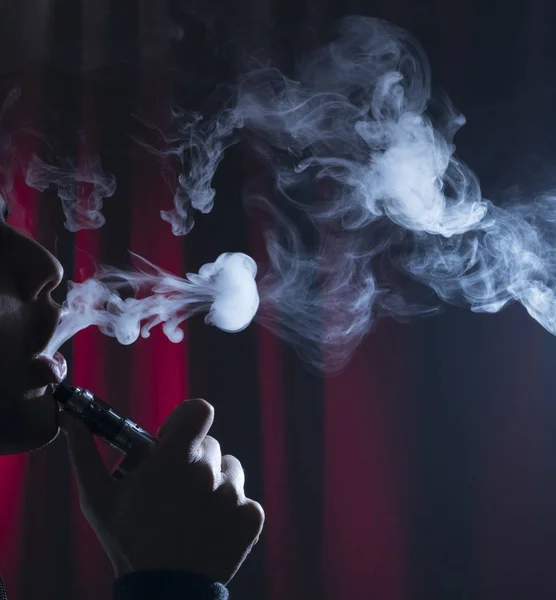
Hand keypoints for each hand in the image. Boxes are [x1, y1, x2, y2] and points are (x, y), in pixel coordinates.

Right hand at [58, 399, 264, 584]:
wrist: (164, 594)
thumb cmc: (127, 542)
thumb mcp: (98, 498)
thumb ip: (85, 453)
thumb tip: (69, 420)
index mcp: (176, 459)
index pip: (199, 410)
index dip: (186, 418)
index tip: (173, 438)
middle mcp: (210, 472)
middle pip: (210, 445)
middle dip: (193, 459)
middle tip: (174, 486)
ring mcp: (234, 495)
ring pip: (230, 470)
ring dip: (215, 482)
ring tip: (192, 510)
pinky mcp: (251, 517)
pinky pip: (245, 499)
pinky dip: (231, 511)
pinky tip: (209, 528)